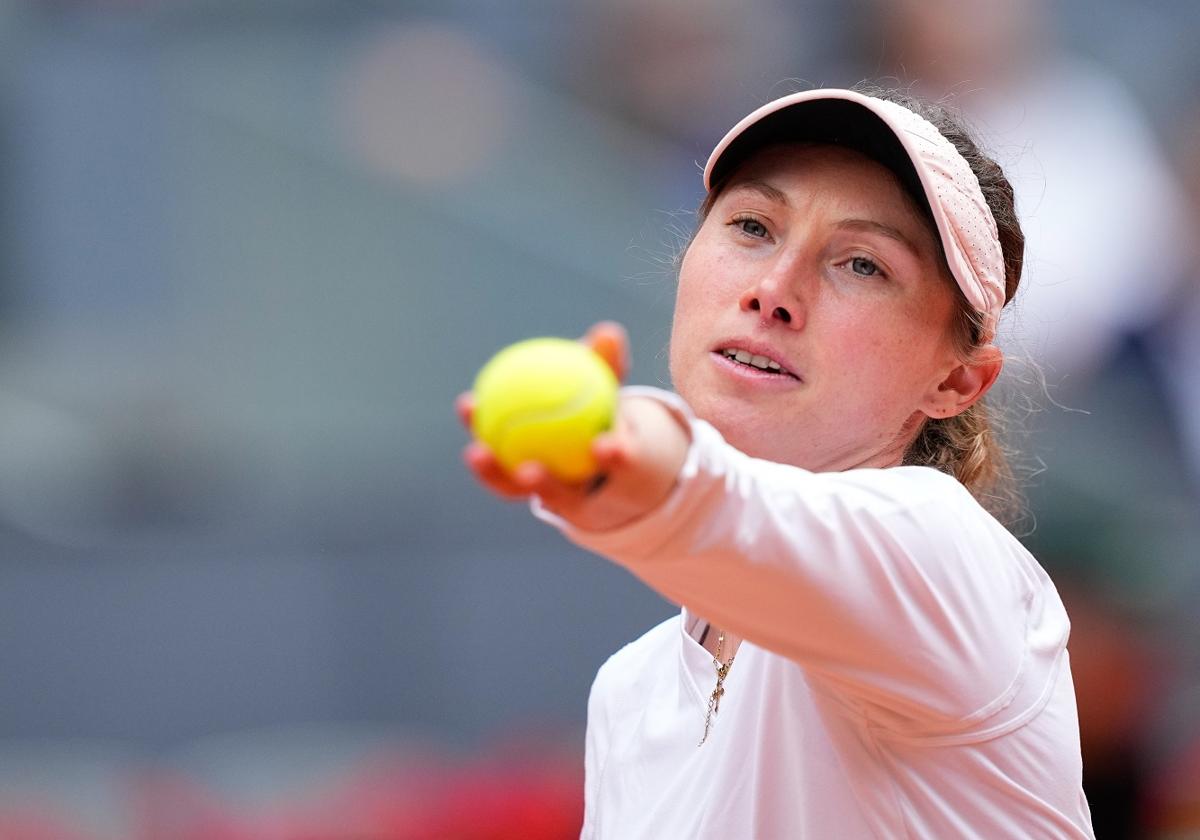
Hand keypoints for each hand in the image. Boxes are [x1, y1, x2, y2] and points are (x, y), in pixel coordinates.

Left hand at [458, 322, 688, 530]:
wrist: (588, 442)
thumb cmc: (602, 406)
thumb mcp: (607, 382)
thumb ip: (609, 361)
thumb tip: (607, 331)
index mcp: (618, 465)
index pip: (621, 463)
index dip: (615, 457)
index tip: (604, 447)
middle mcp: (583, 488)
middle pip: (562, 495)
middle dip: (544, 486)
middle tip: (528, 470)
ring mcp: (549, 493)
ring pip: (521, 490)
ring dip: (496, 474)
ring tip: (475, 451)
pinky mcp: (519, 487)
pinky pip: (498, 471)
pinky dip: (483, 448)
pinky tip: (468, 408)